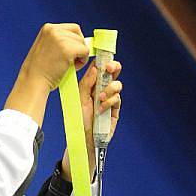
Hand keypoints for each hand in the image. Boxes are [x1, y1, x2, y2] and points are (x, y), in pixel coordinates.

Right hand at [19, 23, 90, 91]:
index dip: (74, 40)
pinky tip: (72, 67)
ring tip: (69, 65)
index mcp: (48, 28)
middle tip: (70, 60)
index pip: (72, 28)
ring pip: (82, 43)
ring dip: (80, 55)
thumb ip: (58, 41)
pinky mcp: (68, 50)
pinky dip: (82, 61)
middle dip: (78, 47)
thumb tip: (77, 40)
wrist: (33, 82)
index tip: (71, 52)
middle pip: (78, 34)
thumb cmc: (38, 70)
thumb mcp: (45, 47)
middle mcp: (54, 30)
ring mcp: (60, 39)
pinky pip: (85, 51)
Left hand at [60, 59, 122, 181]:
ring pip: (117, 84)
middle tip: (109, 69)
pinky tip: (101, 109)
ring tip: (99, 98)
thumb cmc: (79, 119)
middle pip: (113, 73)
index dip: (103, 61)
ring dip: (109, 89)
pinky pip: (117, 99)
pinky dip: (109, 102)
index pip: (99, 69)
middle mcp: (102, 90)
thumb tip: (95, 68)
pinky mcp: (115, 109)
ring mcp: (110, 99)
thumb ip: (86, 83)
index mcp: (91, 85)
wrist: (84, 138)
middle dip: (113, 67)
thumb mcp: (79, 99)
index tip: (103, 57)